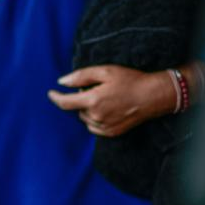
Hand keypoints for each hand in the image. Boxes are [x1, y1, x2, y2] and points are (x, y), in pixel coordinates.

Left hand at [47, 64, 176, 136]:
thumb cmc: (130, 80)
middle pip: (77, 108)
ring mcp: (104, 127)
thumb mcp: (104, 71)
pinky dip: (96, 118)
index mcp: (92, 100)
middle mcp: (96, 116)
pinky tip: (110, 109)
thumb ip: (80, 76)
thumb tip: (61, 82)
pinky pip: (94, 126)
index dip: (55, 97)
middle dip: (82, 98)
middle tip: (99, 89)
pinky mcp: (111, 133)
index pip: (64, 103)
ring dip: (89, 109)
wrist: (154, 96)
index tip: (50, 93)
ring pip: (85, 117)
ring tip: (107, 98)